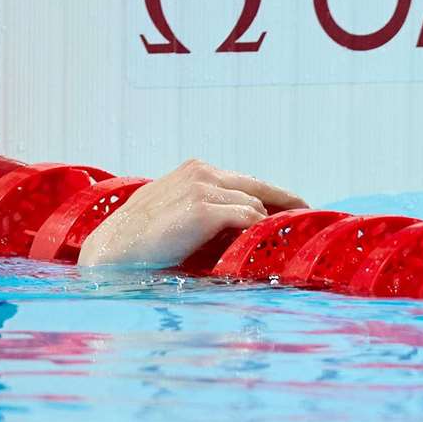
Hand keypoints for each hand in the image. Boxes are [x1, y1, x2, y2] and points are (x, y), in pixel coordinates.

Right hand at [77, 159, 306, 267]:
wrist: (114, 252)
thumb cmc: (143, 239)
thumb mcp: (176, 210)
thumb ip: (205, 205)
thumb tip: (243, 218)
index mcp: (196, 169)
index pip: (247, 180)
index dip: (276, 193)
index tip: (297, 204)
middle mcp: (203, 173)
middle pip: (260, 186)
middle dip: (287, 201)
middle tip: (308, 213)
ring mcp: (204, 189)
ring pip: (254, 206)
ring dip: (269, 223)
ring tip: (286, 237)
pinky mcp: (204, 210)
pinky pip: (247, 218)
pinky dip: (258, 229)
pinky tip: (265, 240)